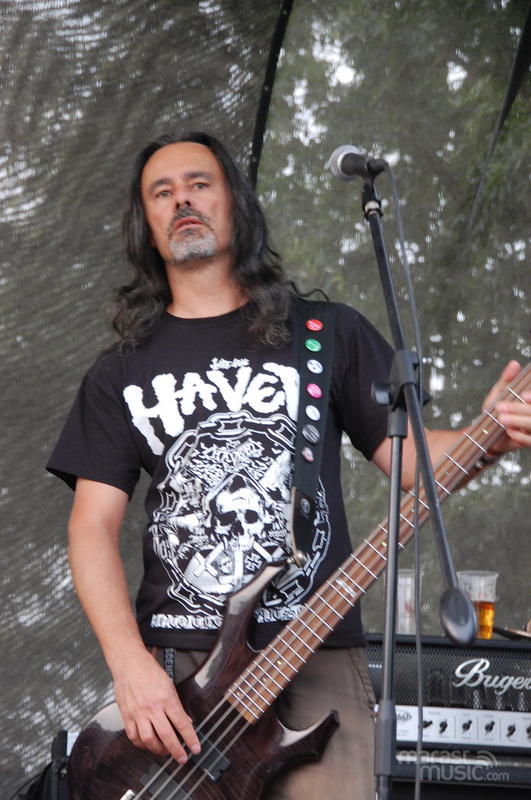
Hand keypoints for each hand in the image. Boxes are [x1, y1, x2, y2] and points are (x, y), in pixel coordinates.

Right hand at [112, 646, 200, 763]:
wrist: (129, 663)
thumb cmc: (149, 671)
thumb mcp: (170, 684)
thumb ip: (177, 705)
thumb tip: (186, 721)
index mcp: (166, 698)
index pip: (182, 723)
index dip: (190, 739)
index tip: (195, 748)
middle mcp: (152, 708)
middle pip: (166, 736)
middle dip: (176, 750)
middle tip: (182, 758)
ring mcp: (138, 713)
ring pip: (148, 740)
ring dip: (158, 750)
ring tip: (164, 751)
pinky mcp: (127, 716)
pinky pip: (133, 736)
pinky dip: (141, 744)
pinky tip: (147, 744)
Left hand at [483, 360, 530, 454]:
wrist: (487, 434)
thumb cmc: (495, 411)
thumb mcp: (499, 393)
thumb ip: (507, 379)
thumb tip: (514, 363)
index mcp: (529, 400)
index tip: (523, 396)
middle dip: (519, 409)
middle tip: (499, 407)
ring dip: (518, 421)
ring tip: (501, 419)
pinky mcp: (530, 441)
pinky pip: (530, 440)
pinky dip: (520, 436)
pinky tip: (509, 431)